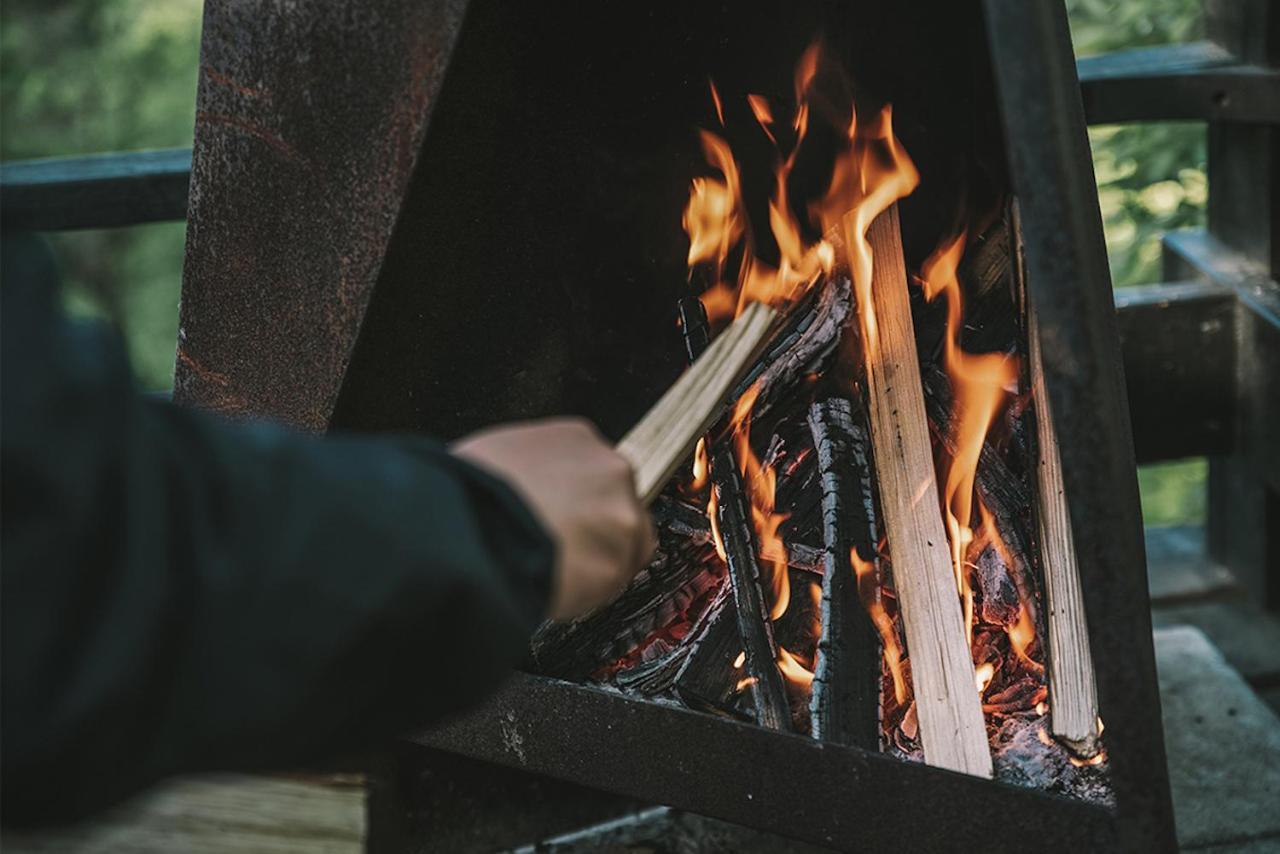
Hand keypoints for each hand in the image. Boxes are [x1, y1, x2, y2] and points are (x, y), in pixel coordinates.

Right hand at [452, 418, 655, 620]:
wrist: (464, 531)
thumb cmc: (468, 493)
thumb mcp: (498, 453)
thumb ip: (534, 466)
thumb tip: (530, 485)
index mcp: (578, 438)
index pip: (598, 471)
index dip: (581, 502)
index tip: (568, 519)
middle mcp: (609, 470)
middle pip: (621, 506)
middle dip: (598, 530)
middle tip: (564, 548)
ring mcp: (619, 517)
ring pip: (626, 548)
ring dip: (597, 562)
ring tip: (557, 570)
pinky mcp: (615, 564)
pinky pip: (610, 584)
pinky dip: (588, 592)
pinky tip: (557, 586)